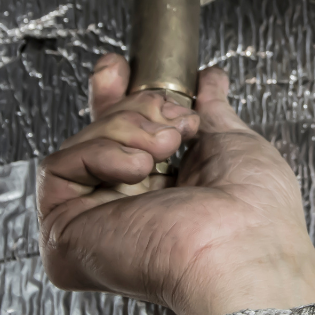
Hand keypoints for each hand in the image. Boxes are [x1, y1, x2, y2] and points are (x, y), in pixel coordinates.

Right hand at [38, 54, 314, 314]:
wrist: (242, 247)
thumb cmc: (255, 214)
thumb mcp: (233, 143)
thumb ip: (212, 111)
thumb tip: (210, 80)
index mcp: (164, 196)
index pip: (124, 139)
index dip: (119, 97)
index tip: (123, 68)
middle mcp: (126, 211)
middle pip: (99, 133)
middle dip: (132, 106)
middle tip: (170, 118)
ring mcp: (94, 223)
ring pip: (82, 143)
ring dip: (128, 128)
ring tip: (165, 149)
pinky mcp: (66, 234)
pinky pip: (59, 168)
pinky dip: (99, 152)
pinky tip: (137, 167)